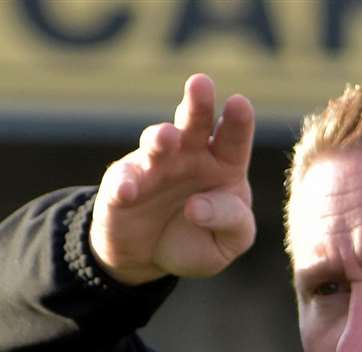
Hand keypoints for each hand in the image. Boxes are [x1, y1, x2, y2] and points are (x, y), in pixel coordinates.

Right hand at [90, 73, 255, 284]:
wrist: (152, 257)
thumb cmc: (199, 240)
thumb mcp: (231, 241)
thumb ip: (233, 222)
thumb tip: (198, 207)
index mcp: (223, 165)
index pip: (234, 140)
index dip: (238, 122)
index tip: (239, 104)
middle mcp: (188, 156)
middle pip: (195, 124)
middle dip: (197, 104)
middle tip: (201, 83)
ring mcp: (153, 167)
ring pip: (156, 143)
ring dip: (160, 138)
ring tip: (167, 136)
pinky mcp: (121, 186)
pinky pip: (122, 183)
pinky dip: (124, 185)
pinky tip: (127, 191)